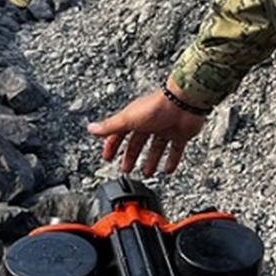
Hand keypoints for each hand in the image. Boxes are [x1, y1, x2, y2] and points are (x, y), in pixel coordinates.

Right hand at [86, 80, 207, 175]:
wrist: (185, 102)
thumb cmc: (157, 107)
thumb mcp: (128, 119)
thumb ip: (110, 126)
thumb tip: (91, 129)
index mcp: (135, 118)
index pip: (119, 134)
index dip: (112, 146)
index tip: (107, 157)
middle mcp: (150, 122)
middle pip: (137, 142)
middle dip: (131, 156)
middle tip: (126, 169)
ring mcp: (165, 128)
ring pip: (156, 147)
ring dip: (151, 161)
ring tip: (147, 173)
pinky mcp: (180, 134)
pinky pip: (175, 150)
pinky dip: (171, 160)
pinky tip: (168, 169)